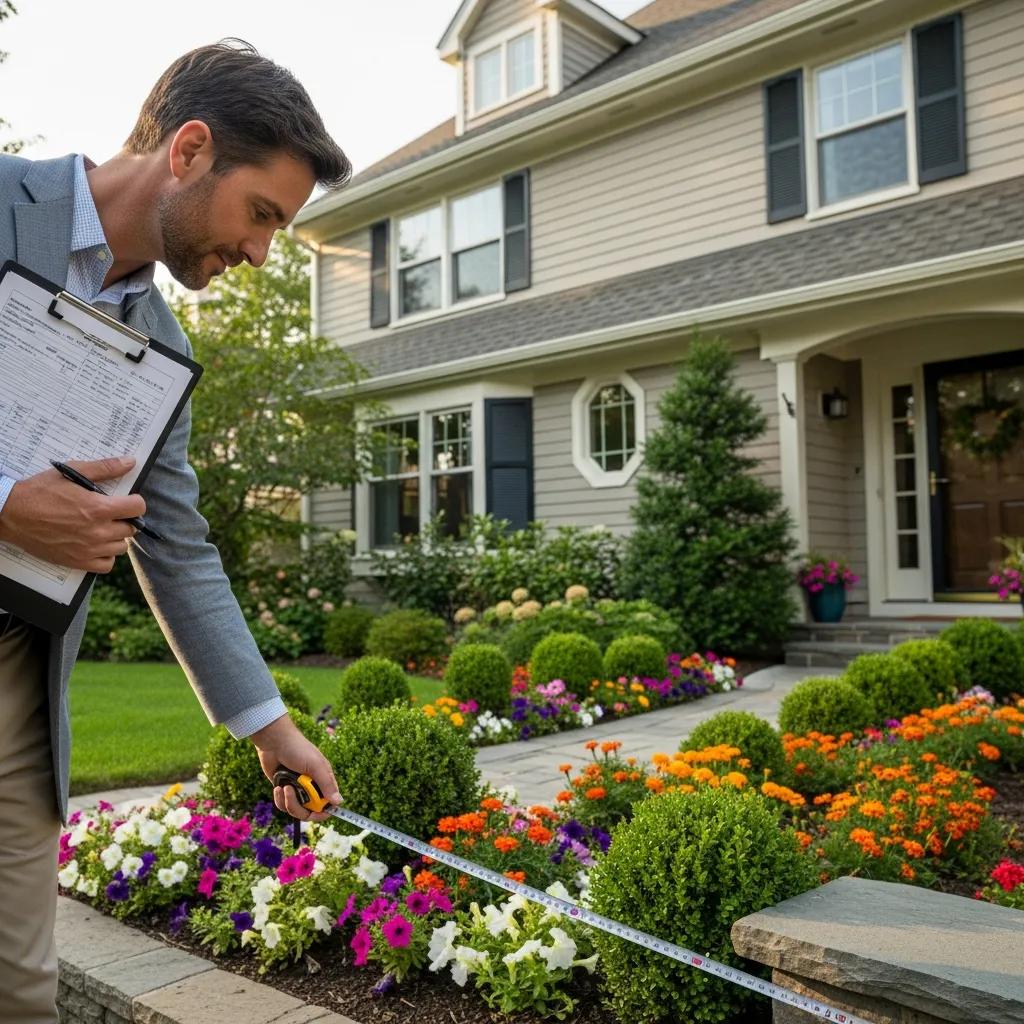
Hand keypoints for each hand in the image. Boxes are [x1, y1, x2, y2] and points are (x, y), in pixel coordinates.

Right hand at [0, 456, 144, 572]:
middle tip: (111, 513)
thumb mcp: (71, 473)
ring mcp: (88, 549)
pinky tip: (96, 545)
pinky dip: (106, 556)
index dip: (135, 502)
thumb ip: (104, 468)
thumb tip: (130, 462)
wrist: (11, 514)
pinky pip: (107, 565)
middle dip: (125, 519)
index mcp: (98, 508)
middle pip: (131, 529)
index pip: (137, 508)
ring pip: (121, 547)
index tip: (127, 500)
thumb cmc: (39, 492)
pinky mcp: (77, 562)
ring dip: (116, 537)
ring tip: (102, 528)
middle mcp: (97, 531)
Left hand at [251, 713, 342, 822]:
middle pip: (310, 811)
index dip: (323, 811)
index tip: (317, 813)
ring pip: (295, 810)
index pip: (328, 803)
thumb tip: (339, 802)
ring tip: (284, 787)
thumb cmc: (298, 749)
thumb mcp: (315, 766)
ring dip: (288, 802)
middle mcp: (311, 787)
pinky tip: (277, 788)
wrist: (274, 741)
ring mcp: (297, 790)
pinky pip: (283, 805)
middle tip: (291, 792)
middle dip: (299, 807)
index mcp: (323, 780)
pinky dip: (280, 799)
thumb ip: (327, 784)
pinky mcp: (283, 790)